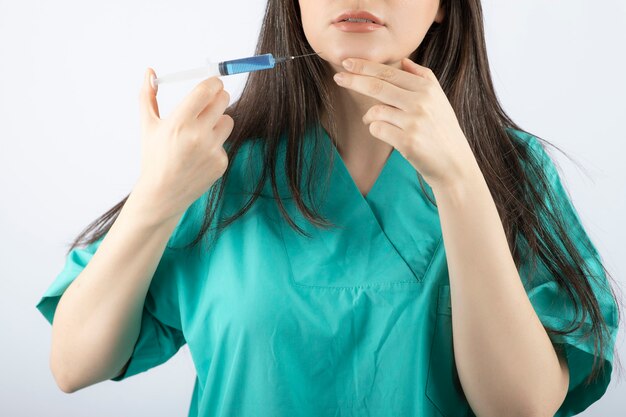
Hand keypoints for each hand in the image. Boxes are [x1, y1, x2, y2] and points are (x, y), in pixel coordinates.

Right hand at [135, 68, 233, 221]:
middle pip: (223, 100)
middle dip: (218, 97)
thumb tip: (149, 72)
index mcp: (179, 122)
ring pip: (228, 120)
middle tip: (210, 100)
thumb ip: (148, 96)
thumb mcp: (148, 126)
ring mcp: (212, 150)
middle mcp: (198, 135)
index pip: (207, 91)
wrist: (163, 193)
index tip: (213, 82)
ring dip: (218, 120)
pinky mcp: (221, 162)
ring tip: (201, 131)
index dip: (213, 83)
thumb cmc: (154, 157)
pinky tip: (200, 153)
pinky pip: (225, 142)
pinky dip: (216, 143)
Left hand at [333, 57, 480, 190]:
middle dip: (354, 80)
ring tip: (374, 121)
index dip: (365, 66)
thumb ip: (423, 77)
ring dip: (369, 116)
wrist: (454, 164)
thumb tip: (404, 61)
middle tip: (338, 77)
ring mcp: (414, 122)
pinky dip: (376, 130)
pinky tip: (387, 134)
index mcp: (427, 88)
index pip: (389, 73)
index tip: (347, 63)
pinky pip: (377, 129)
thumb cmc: (442, 130)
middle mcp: (421, 102)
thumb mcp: (439, 99)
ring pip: (375, 111)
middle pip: (378, 86)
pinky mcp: (407, 142)